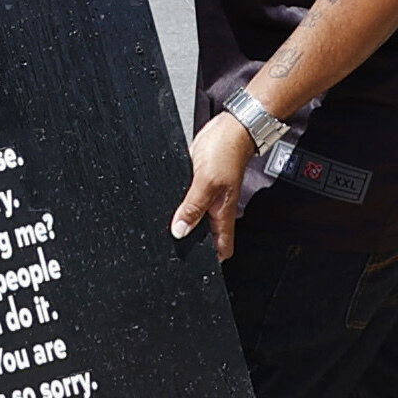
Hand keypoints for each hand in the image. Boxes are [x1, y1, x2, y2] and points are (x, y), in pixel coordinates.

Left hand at [172, 111, 255, 258]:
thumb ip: (192, 208)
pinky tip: (168, 205)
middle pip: (205, 235)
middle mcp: (215, 208)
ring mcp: (207, 195)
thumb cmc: (226, 151)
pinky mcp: (198, 182)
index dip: (210, 262)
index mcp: (222, 213)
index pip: (221, 248)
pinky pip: (187, 199)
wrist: (230, 128)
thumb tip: (179, 231)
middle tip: (173, 253)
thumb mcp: (206, 182)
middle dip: (191, 244)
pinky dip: (179, 204)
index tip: (194, 270)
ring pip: (194, 217)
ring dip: (183, 223)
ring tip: (168, 232)